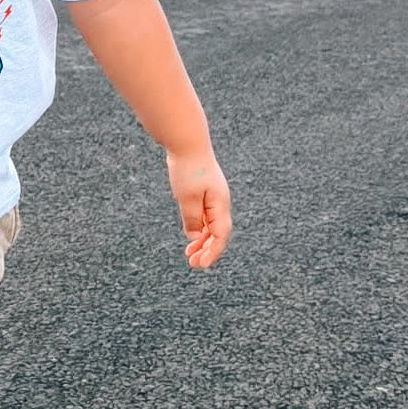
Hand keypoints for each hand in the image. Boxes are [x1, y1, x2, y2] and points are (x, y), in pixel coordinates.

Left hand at [166, 146, 231, 269]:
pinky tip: (191, 236)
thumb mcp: (187, 196)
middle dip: (207, 250)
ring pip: (211, 226)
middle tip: (193, 264)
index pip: (220, 234)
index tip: (201, 264)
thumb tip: (195, 237)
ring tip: (189, 254)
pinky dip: (199, 228)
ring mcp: (213, 197)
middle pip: (218, 233)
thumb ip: (192, 218)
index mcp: (219, 203)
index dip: (212, 251)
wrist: (187, 143)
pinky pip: (205, 216)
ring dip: (202, 241)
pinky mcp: (205, 193)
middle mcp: (220, 202)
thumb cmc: (188, 168)